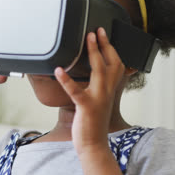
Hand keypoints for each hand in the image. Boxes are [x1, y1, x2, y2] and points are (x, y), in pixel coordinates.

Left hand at [54, 27, 127, 154]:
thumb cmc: (93, 122)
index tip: (103, 33)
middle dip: (104, 44)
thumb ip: (98, 87)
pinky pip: (76, 91)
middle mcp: (107, 91)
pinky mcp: (86, 107)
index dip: (111, 47)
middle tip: (96, 30)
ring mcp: (98, 98)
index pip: (116, 64)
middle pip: (111, 63)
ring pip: (99, 71)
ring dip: (93, 53)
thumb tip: (93, 73)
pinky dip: (66, 80)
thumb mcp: (99, 101)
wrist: (94, 144)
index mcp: (110, 89)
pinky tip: (58, 70)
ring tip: (86, 39)